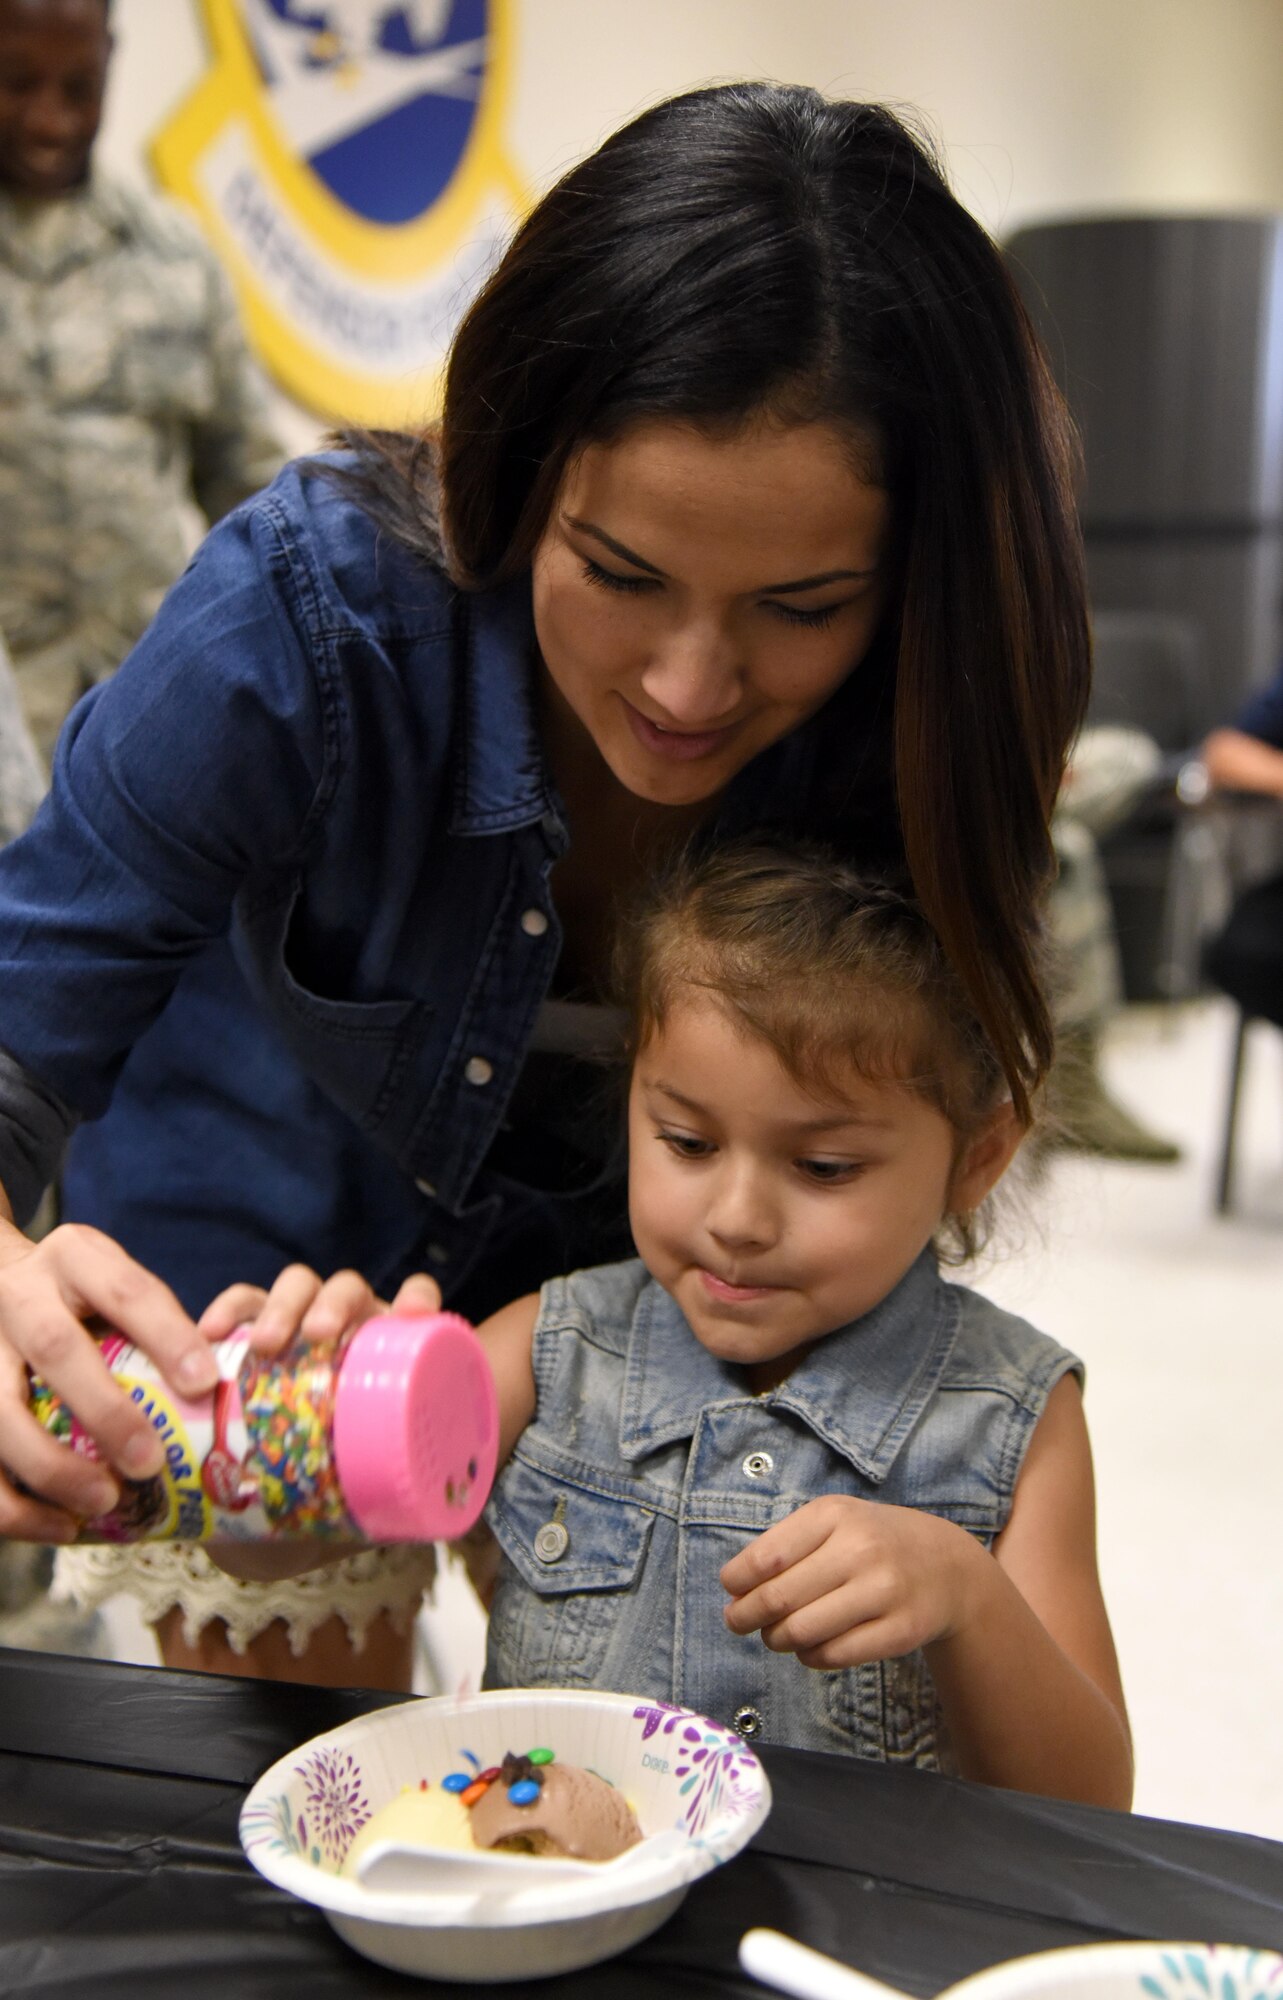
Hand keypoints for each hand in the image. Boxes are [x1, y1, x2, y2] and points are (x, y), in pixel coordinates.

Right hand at [0, 1220, 219, 1537]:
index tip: (205, 1383)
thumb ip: (151, 1325)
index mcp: (74, 1259)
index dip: (167, 1335)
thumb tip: (218, 1399)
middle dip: (105, 1410)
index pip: (126, 1289)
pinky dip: (14, 1504)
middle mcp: (19, 1295)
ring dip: (51, 1466)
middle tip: (151, 1462)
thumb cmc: (77, 1297)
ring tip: (104, 1503)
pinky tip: (60, 1528)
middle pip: (55, 1347)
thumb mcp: (111, 1282)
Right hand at [198, 1264, 441, 1584]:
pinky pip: (241, 1305)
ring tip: (264, 1343)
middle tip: (318, 1336)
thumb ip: (383, 1506)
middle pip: (348, 1291)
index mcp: (388, 1354)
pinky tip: (212, 1331)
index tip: (411, 1316)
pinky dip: (229, 1309)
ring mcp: (298, 1322)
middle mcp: (347, 1327)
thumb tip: (402, 1526)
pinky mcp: (248, 1329)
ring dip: (285, 1304)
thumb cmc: (331, 1491)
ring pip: (297, 1287)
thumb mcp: (363, 1498)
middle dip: (335, 1303)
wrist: (265, 1505)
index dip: (418, 1298)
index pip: (415, 1304)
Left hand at [720, 1494, 987, 1669]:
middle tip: (738, 1622)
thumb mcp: (834, 1522)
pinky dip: (808, 1656)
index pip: (767, 1556)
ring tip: (776, 1634)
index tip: (730, 1591)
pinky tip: (810, 1645)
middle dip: (746, 1617)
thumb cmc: (872, 1542)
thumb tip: (734, 1590)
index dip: (737, 1581)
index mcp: (835, 1515)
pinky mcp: (900, 1631)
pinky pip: (832, 1656)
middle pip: (778, 1599)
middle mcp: (861, 1550)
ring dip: (776, 1639)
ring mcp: (884, 1592)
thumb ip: (785, 1546)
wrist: (947, 1566)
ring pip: (802, 1632)